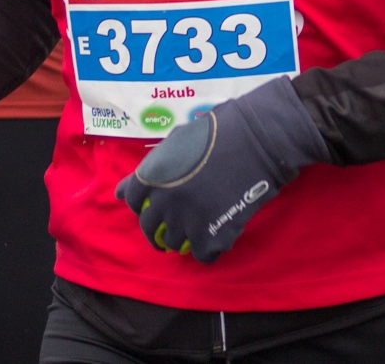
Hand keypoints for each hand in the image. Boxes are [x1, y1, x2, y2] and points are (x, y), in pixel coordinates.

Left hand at [115, 76, 329, 263]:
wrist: (257, 140)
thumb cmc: (221, 130)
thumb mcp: (178, 139)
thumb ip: (154, 165)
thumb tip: (127, 188)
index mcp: (152, 175)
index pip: (133, 199)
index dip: (141, 203)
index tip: (149, 205)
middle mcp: (163, 201)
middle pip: (149, 227)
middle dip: (156, 230)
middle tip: (167, 232)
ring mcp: (186, 221)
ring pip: (174, 243)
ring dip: (182, 239)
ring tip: (195, 232)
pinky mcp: (211, 236)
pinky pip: (202, 254)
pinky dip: (208, 249)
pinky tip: (216, 238)